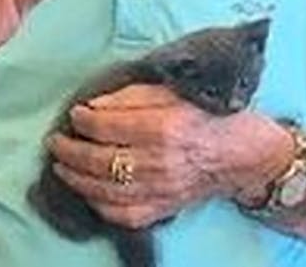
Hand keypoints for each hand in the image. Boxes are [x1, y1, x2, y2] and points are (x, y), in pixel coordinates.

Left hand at [47, 85, 288, 228]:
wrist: (248, 155)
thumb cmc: (215, 116)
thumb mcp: (177, 93)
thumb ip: (134, 96)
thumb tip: (95, 106)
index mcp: (165, 126)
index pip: (107, 126)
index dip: (83, 120)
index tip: (75, 114)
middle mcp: (160, 162)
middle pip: (99, 160)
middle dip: (70, 151)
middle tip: (57, 141)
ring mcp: (161, 190)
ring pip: (104, 189)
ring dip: (76, 178)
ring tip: (63, 166)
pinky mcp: (164, 208)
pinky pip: (122, 214)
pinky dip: (99, 204)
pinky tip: (88, 191)